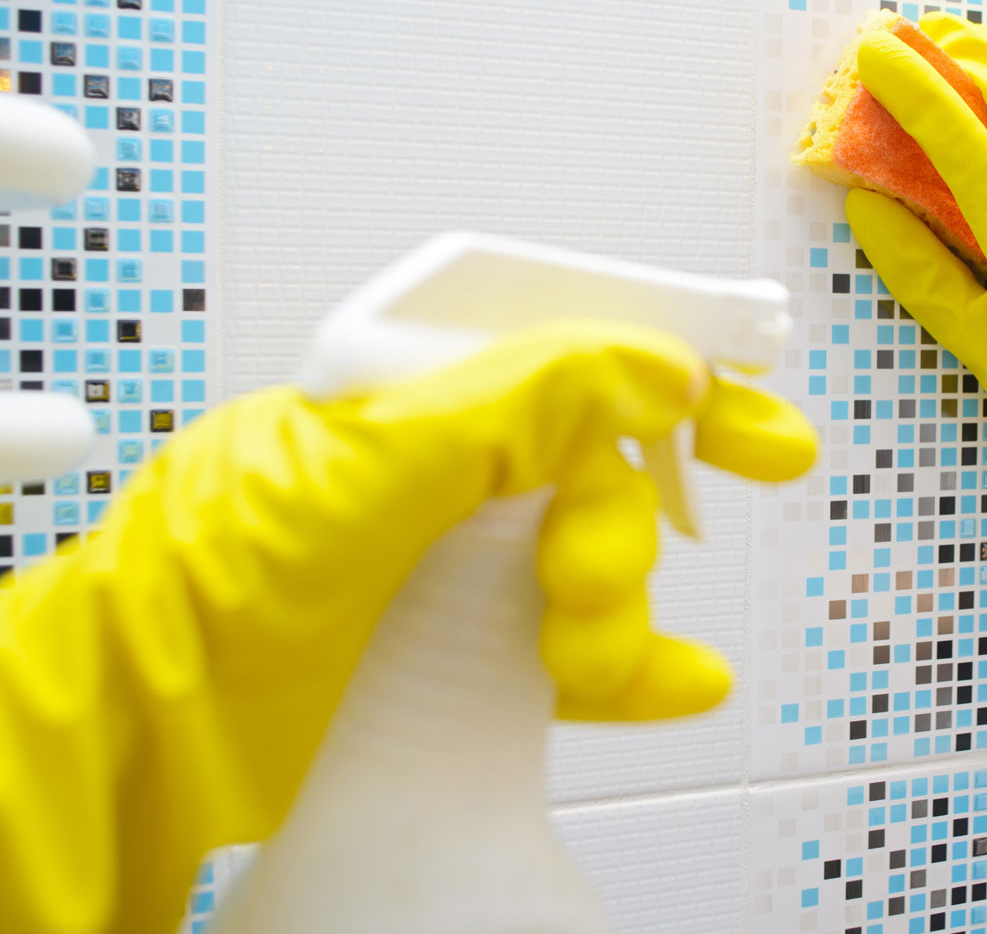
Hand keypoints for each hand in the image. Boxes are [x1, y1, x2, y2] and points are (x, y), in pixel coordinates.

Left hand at [0, 321, 813, 932]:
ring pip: (600, 563)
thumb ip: (522, 403)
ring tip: (583, 643)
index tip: (761, 392)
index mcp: (434, 386)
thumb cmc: (230, 555)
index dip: (682, 364)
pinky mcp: (476, 650)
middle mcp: (462, 464)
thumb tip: (659, 363)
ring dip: (621, 603)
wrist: (158, 704)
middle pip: (608, 460)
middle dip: (648, 496)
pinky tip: (686, 688)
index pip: (581, 351)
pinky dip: (639, 671)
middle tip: (728, 489)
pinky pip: (585, 652)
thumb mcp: (376, 458)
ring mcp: (470, 559)